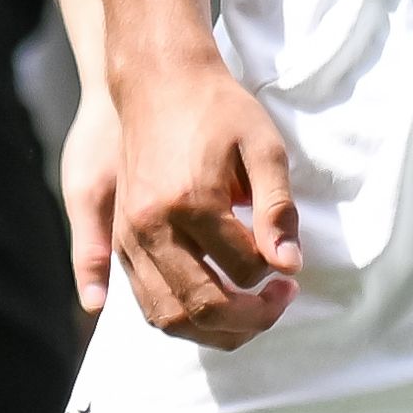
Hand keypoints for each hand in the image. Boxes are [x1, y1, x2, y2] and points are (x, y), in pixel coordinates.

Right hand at [79, 51, 303, 349]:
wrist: (159, 81)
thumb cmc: (218, 109)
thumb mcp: (264, 146)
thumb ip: (277, 208)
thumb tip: (288, 265)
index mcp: (191, 200)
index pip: (243, 267)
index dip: (275, 277)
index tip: (292, 271)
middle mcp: (152, 225)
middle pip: (202, 304)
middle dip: (250, 318)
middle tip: (279, 301)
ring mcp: (130, 235)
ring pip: (168, 316)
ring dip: (214, 331)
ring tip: (249, 314)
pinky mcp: (120, 239)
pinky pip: (146, 302)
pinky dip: (181, 318)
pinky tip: (213, 306)